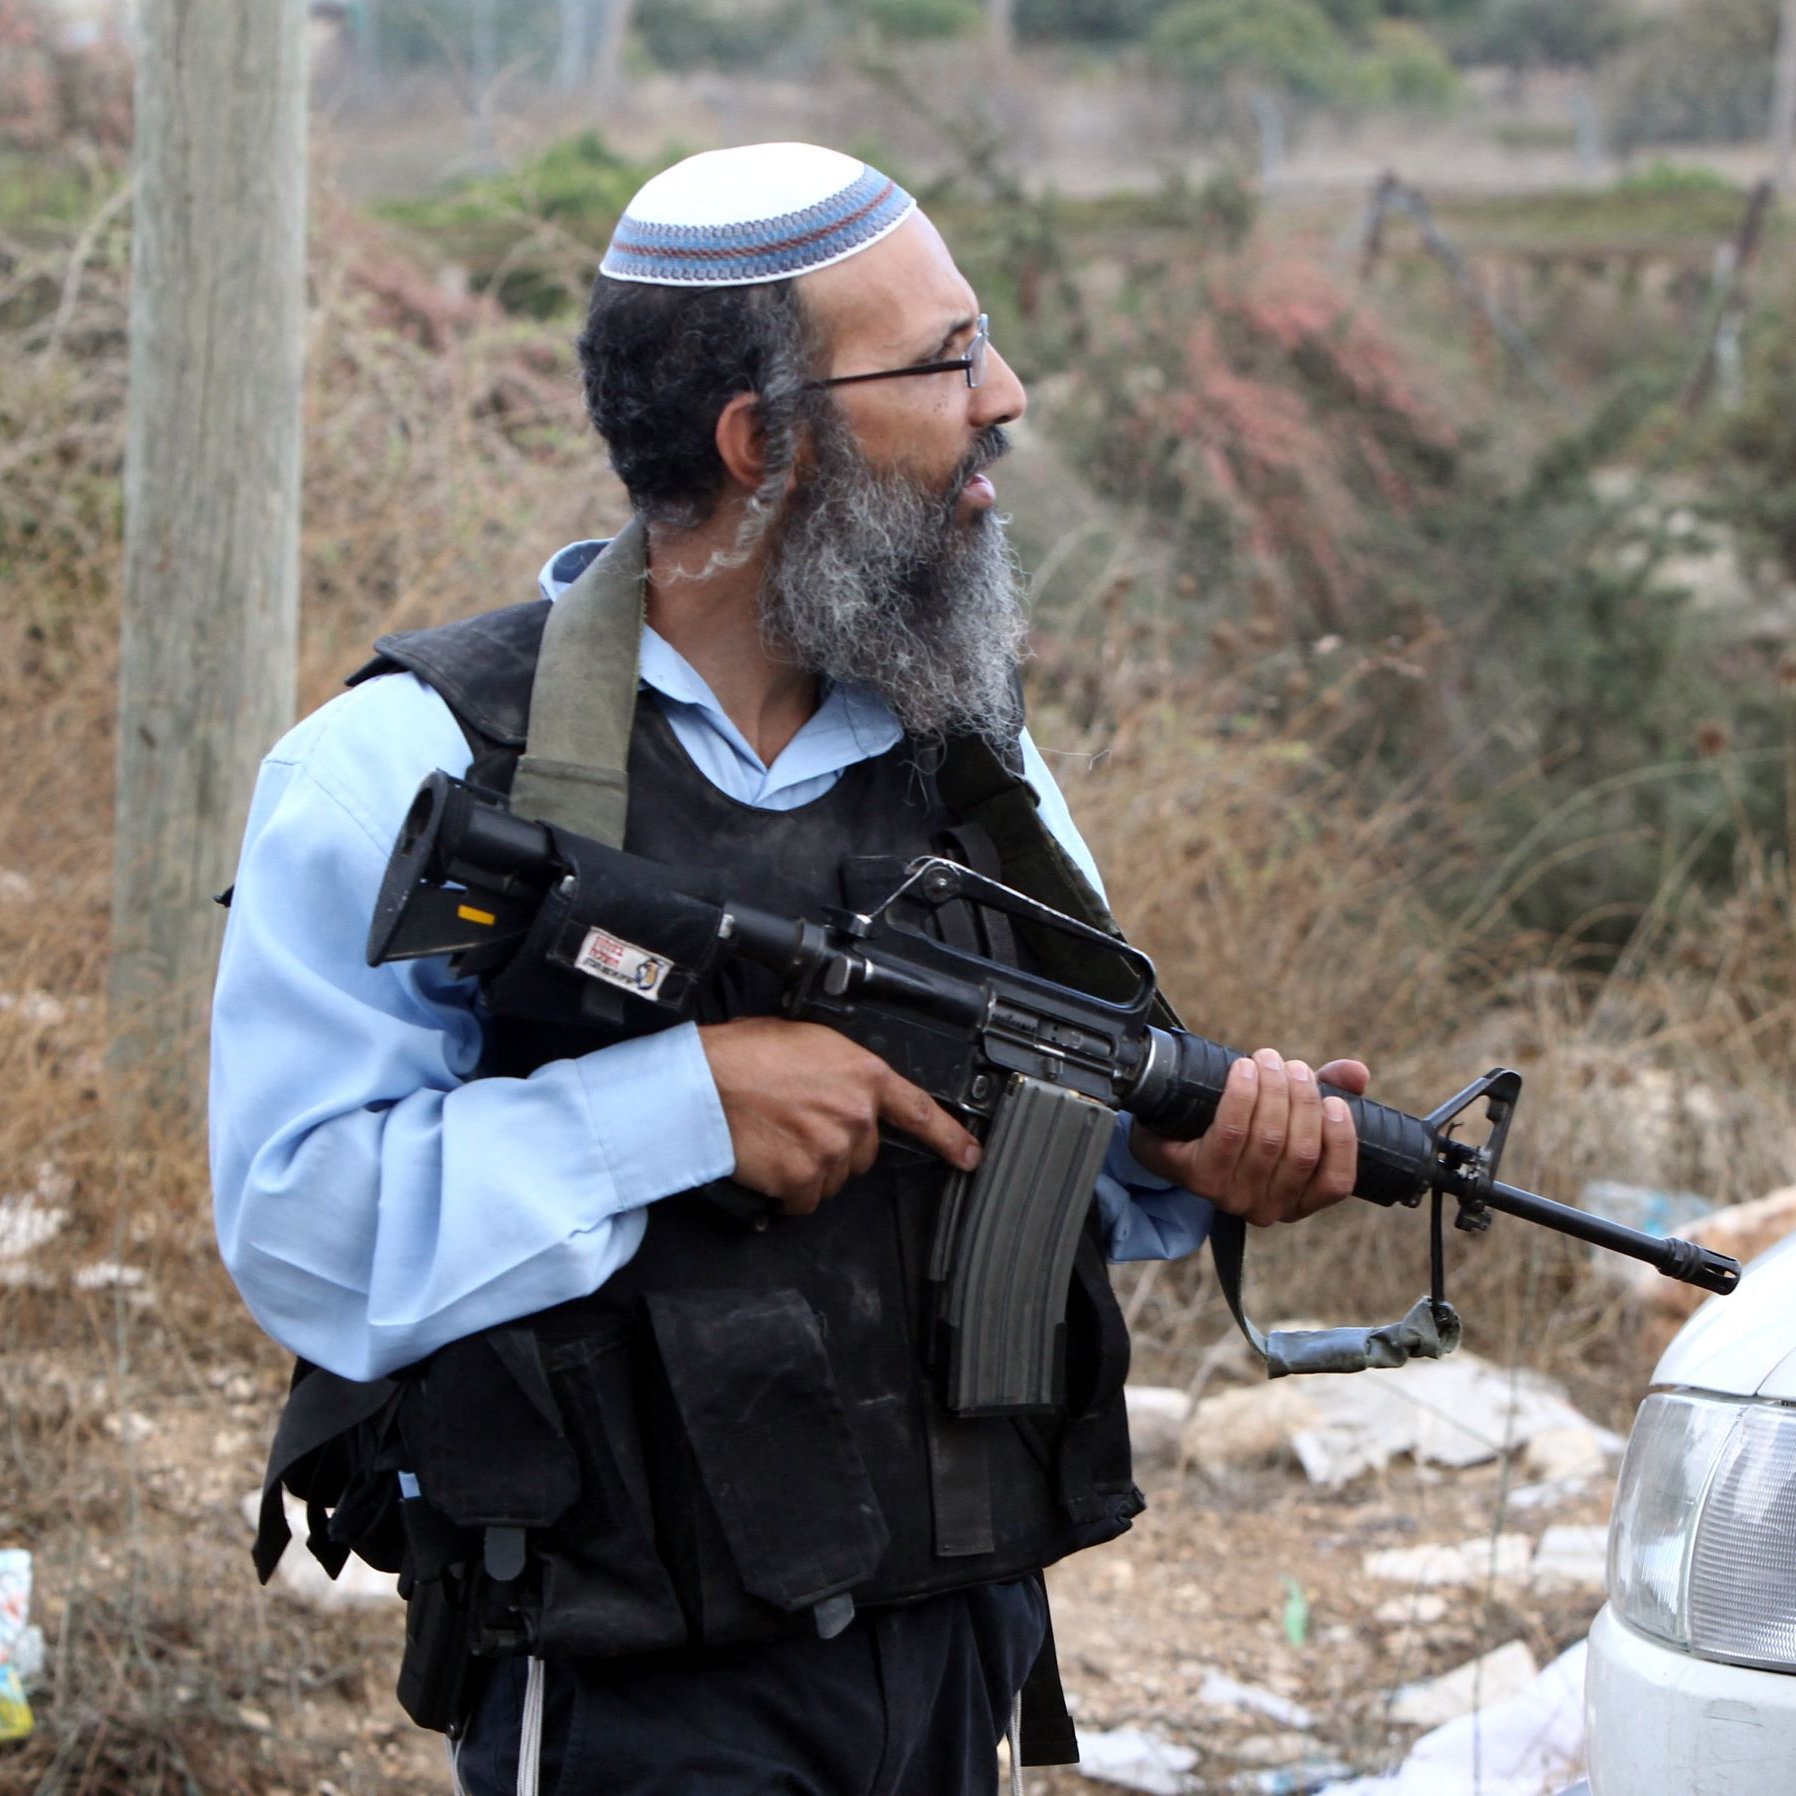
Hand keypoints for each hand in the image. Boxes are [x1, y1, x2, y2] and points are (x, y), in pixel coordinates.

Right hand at [698, 1016, 980, 1215]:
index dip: (950, 1137)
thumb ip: (838, 1069)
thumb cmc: (743, 1054)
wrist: (705, 1083)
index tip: (969, 1156)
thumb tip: (838, 1084)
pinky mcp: (804, 1179)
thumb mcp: (805, 1040)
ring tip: (776, 1139)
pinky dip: (787, 1192)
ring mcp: (832, 1150)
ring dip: (811, 1168)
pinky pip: (804, 1200)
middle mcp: (856, 1115)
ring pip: (834, 1178)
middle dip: (837, 1145)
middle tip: (798, 1125)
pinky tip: (768, 1164)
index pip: (920, 1111)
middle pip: (863, 1151)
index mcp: (863, 1074)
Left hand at [1129, 1049, 1368, 1227]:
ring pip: (1267, 1140)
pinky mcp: (1198, 1177)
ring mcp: (1231, 1196)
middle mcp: (1267, 1207)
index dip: (1341, 1140)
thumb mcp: (1287, 1110)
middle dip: (1302, 1099)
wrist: (1169, 1132)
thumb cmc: (1239, 1123)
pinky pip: (1230, 1132)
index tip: (1334, 1101)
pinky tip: (1243, 1069)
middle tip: (1293, 1066)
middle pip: (1300, 1151)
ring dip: (1272, 1090)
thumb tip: (1357, 1073)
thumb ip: (1326, 1091)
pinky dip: (1242, 1095)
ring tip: (1268, 1059)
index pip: (1337, 1183)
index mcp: (1298, 1199)